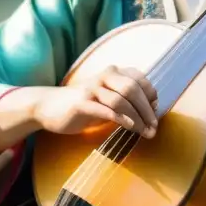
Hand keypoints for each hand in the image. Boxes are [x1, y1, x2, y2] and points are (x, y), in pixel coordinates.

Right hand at [33, 65, 158, 138]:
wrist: (50, 107)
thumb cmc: (85, 105)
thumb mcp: (108, 98)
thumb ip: (127, 99)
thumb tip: (152, 109)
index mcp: (114, 72)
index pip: (140, 80)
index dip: (151, 97)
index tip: (155, 113)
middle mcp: (104, 76)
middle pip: (133, 89)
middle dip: (147, 110)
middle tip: (154, 128)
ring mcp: (92, 88)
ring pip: (121, 100)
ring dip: (137, 118)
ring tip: (145, 132)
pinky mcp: (82, 103)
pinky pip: (105, 109)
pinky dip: (120, 118)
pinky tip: (129, 126)